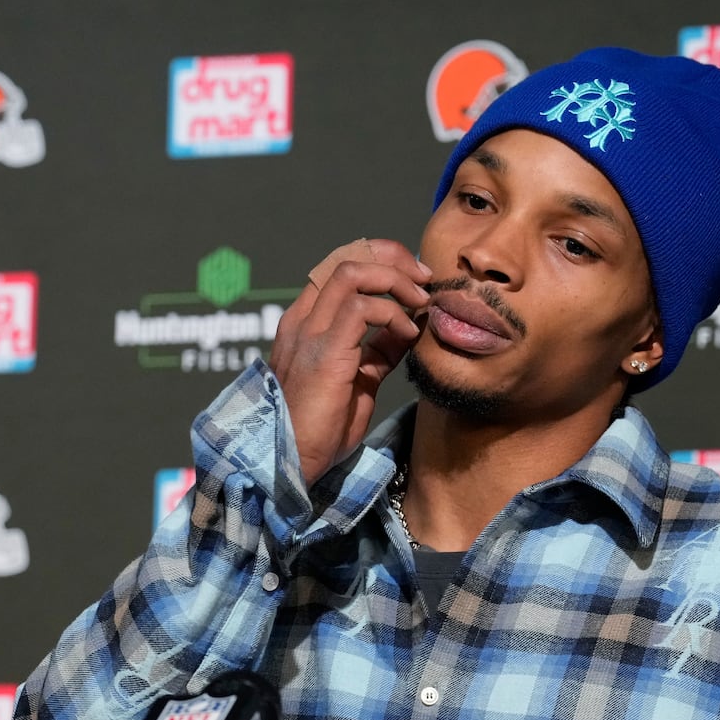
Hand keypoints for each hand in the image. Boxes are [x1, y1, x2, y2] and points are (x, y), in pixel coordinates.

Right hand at [269, 239, 431, 484]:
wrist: (294, 462)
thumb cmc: (322, 430)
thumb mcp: (358, 381)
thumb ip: (378, 351)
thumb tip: (408, 327)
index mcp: (305, 324)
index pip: (340, 267)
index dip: (381, 261)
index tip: (414, 278)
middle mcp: (302, 320)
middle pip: (346, 257)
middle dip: (393, 258)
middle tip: (424, 279)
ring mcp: (309, 332)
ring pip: (353, 271)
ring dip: (396, 280)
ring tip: (420, 302)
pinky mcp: (324, 351)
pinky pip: (363, 308)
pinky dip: (394, 313)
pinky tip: (408, 333)